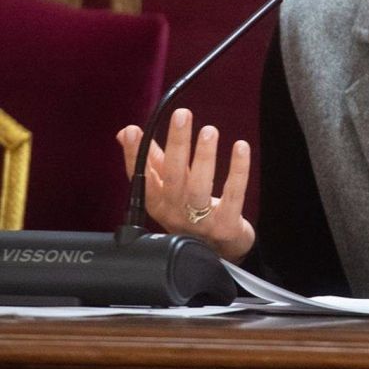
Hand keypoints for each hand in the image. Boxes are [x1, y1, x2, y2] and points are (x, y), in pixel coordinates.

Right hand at [116, 107, 254, 262]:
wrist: (218, 252)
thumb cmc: (190, 213)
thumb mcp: (167, 188)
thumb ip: (151, 160)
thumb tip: (127, 131)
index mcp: (158, 202)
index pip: (142, 177)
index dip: (135, 155)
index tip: (135, 130)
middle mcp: (175, 212)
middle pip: (174, 176)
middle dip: (177, 144)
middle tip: (182, 116)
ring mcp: (200, 221)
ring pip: (199, 187)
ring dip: (204, 157)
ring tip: (209, 130)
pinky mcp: (226, 225)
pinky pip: (232, 195)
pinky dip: (238, 171)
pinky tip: (240, 147)